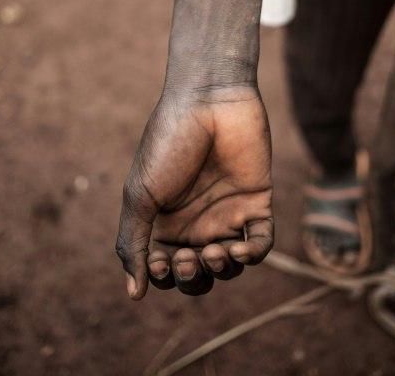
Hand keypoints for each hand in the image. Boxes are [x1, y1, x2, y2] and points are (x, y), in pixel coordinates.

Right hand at [115, 86, 272, 298]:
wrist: (208, 99)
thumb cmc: (168, 142)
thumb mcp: (140, 194)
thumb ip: (133, 243)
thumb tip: (134, 294)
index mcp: (165, 221)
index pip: (166, 270)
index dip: (165, 278)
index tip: (162, 262)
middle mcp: (197, 221)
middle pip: (198, 274)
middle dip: (192, 277)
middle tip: (188, 257)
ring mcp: (228, 213)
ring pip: (230, 265)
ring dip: (221, 270)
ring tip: (213, 252)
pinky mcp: (257, 202)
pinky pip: (261, 243)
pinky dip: (252, 255)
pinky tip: (239, 249)